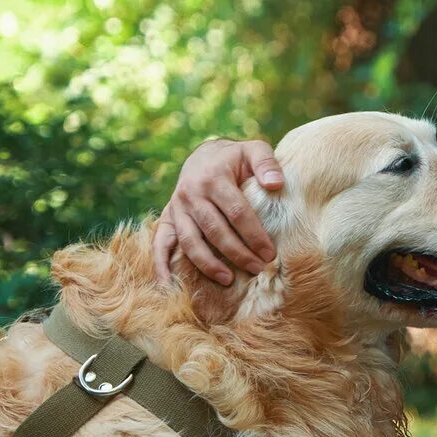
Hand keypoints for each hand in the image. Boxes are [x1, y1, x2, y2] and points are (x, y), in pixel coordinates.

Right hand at [153, 138, 284, 285]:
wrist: (203, 156)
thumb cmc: (234, 158)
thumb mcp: (253, 150)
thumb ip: (267, 164)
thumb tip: (276, 185)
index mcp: (214, 177)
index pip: (237, 212)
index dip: (254, 235)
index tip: (270, 253)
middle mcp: (191, 194)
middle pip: (215, 230)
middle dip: (238, 253)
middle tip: (257, 269)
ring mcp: (176, 208)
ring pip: (191, 242)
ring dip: (208, 264)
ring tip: (228, 280)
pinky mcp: (167, 218)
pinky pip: (160, 244)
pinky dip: (161, 266)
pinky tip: (169, 286)